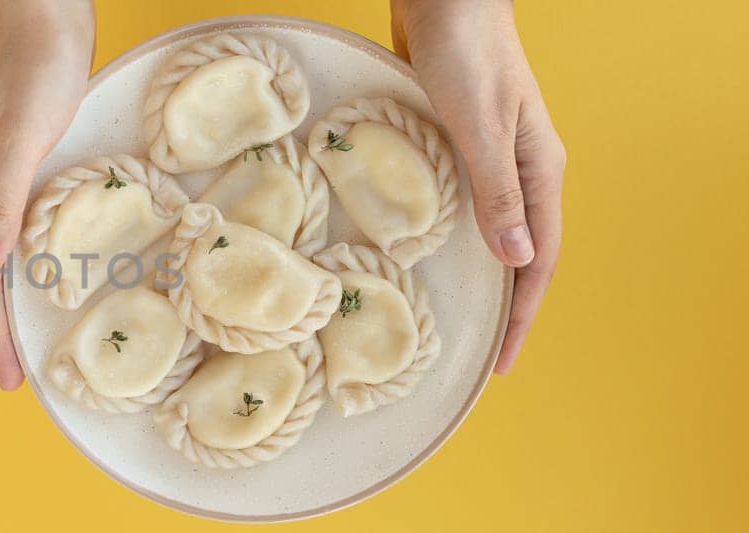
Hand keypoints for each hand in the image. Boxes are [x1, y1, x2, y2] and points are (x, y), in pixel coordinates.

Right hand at [0, 1, 92, 389]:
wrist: (41, 10)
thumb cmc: (34, 66)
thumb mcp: (21, 135)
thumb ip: (0, 199)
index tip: (7, 375)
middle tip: (14, 374)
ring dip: (4, 299)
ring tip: (21, 340)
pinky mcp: (16, 162)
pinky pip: (13, 229)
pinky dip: (22, 263)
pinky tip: (39, 275)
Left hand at [392, 0, 566, 373]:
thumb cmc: (465, 54)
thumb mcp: (479, 127)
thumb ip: (496, 191)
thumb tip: (517, 259)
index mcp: (539, 169)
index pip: (538, 259)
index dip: (522, 315)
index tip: (500, 361)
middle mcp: (522, 168)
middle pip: (521, 252)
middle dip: (508, 306)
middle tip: (481, 355)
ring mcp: (492, 155)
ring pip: (492, 230)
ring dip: (481, 274)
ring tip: (460, 318)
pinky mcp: (458, 141)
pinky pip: (462, 204)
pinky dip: (453, 237)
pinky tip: (429, 255)